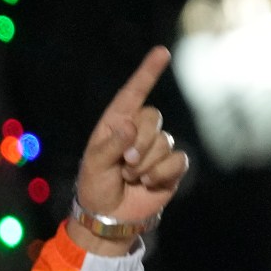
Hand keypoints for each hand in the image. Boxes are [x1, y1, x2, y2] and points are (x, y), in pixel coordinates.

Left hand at [73, 46, 190, 243]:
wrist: (110, 217)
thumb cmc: (96, 187)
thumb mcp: (94, 165)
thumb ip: (111, 144)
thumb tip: (129, 125)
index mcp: (115, 124)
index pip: (133, 94)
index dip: (148, 73)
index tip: (162, 53)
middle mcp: (138, 131)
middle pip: (152, 117)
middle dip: (138, 143)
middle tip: (123, 165)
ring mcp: (157, 148)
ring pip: (164, 141)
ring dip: (145, 163)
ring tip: (131, 177)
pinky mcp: (171, 166)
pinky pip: (177, 160)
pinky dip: (160, 174)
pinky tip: (149, 183)